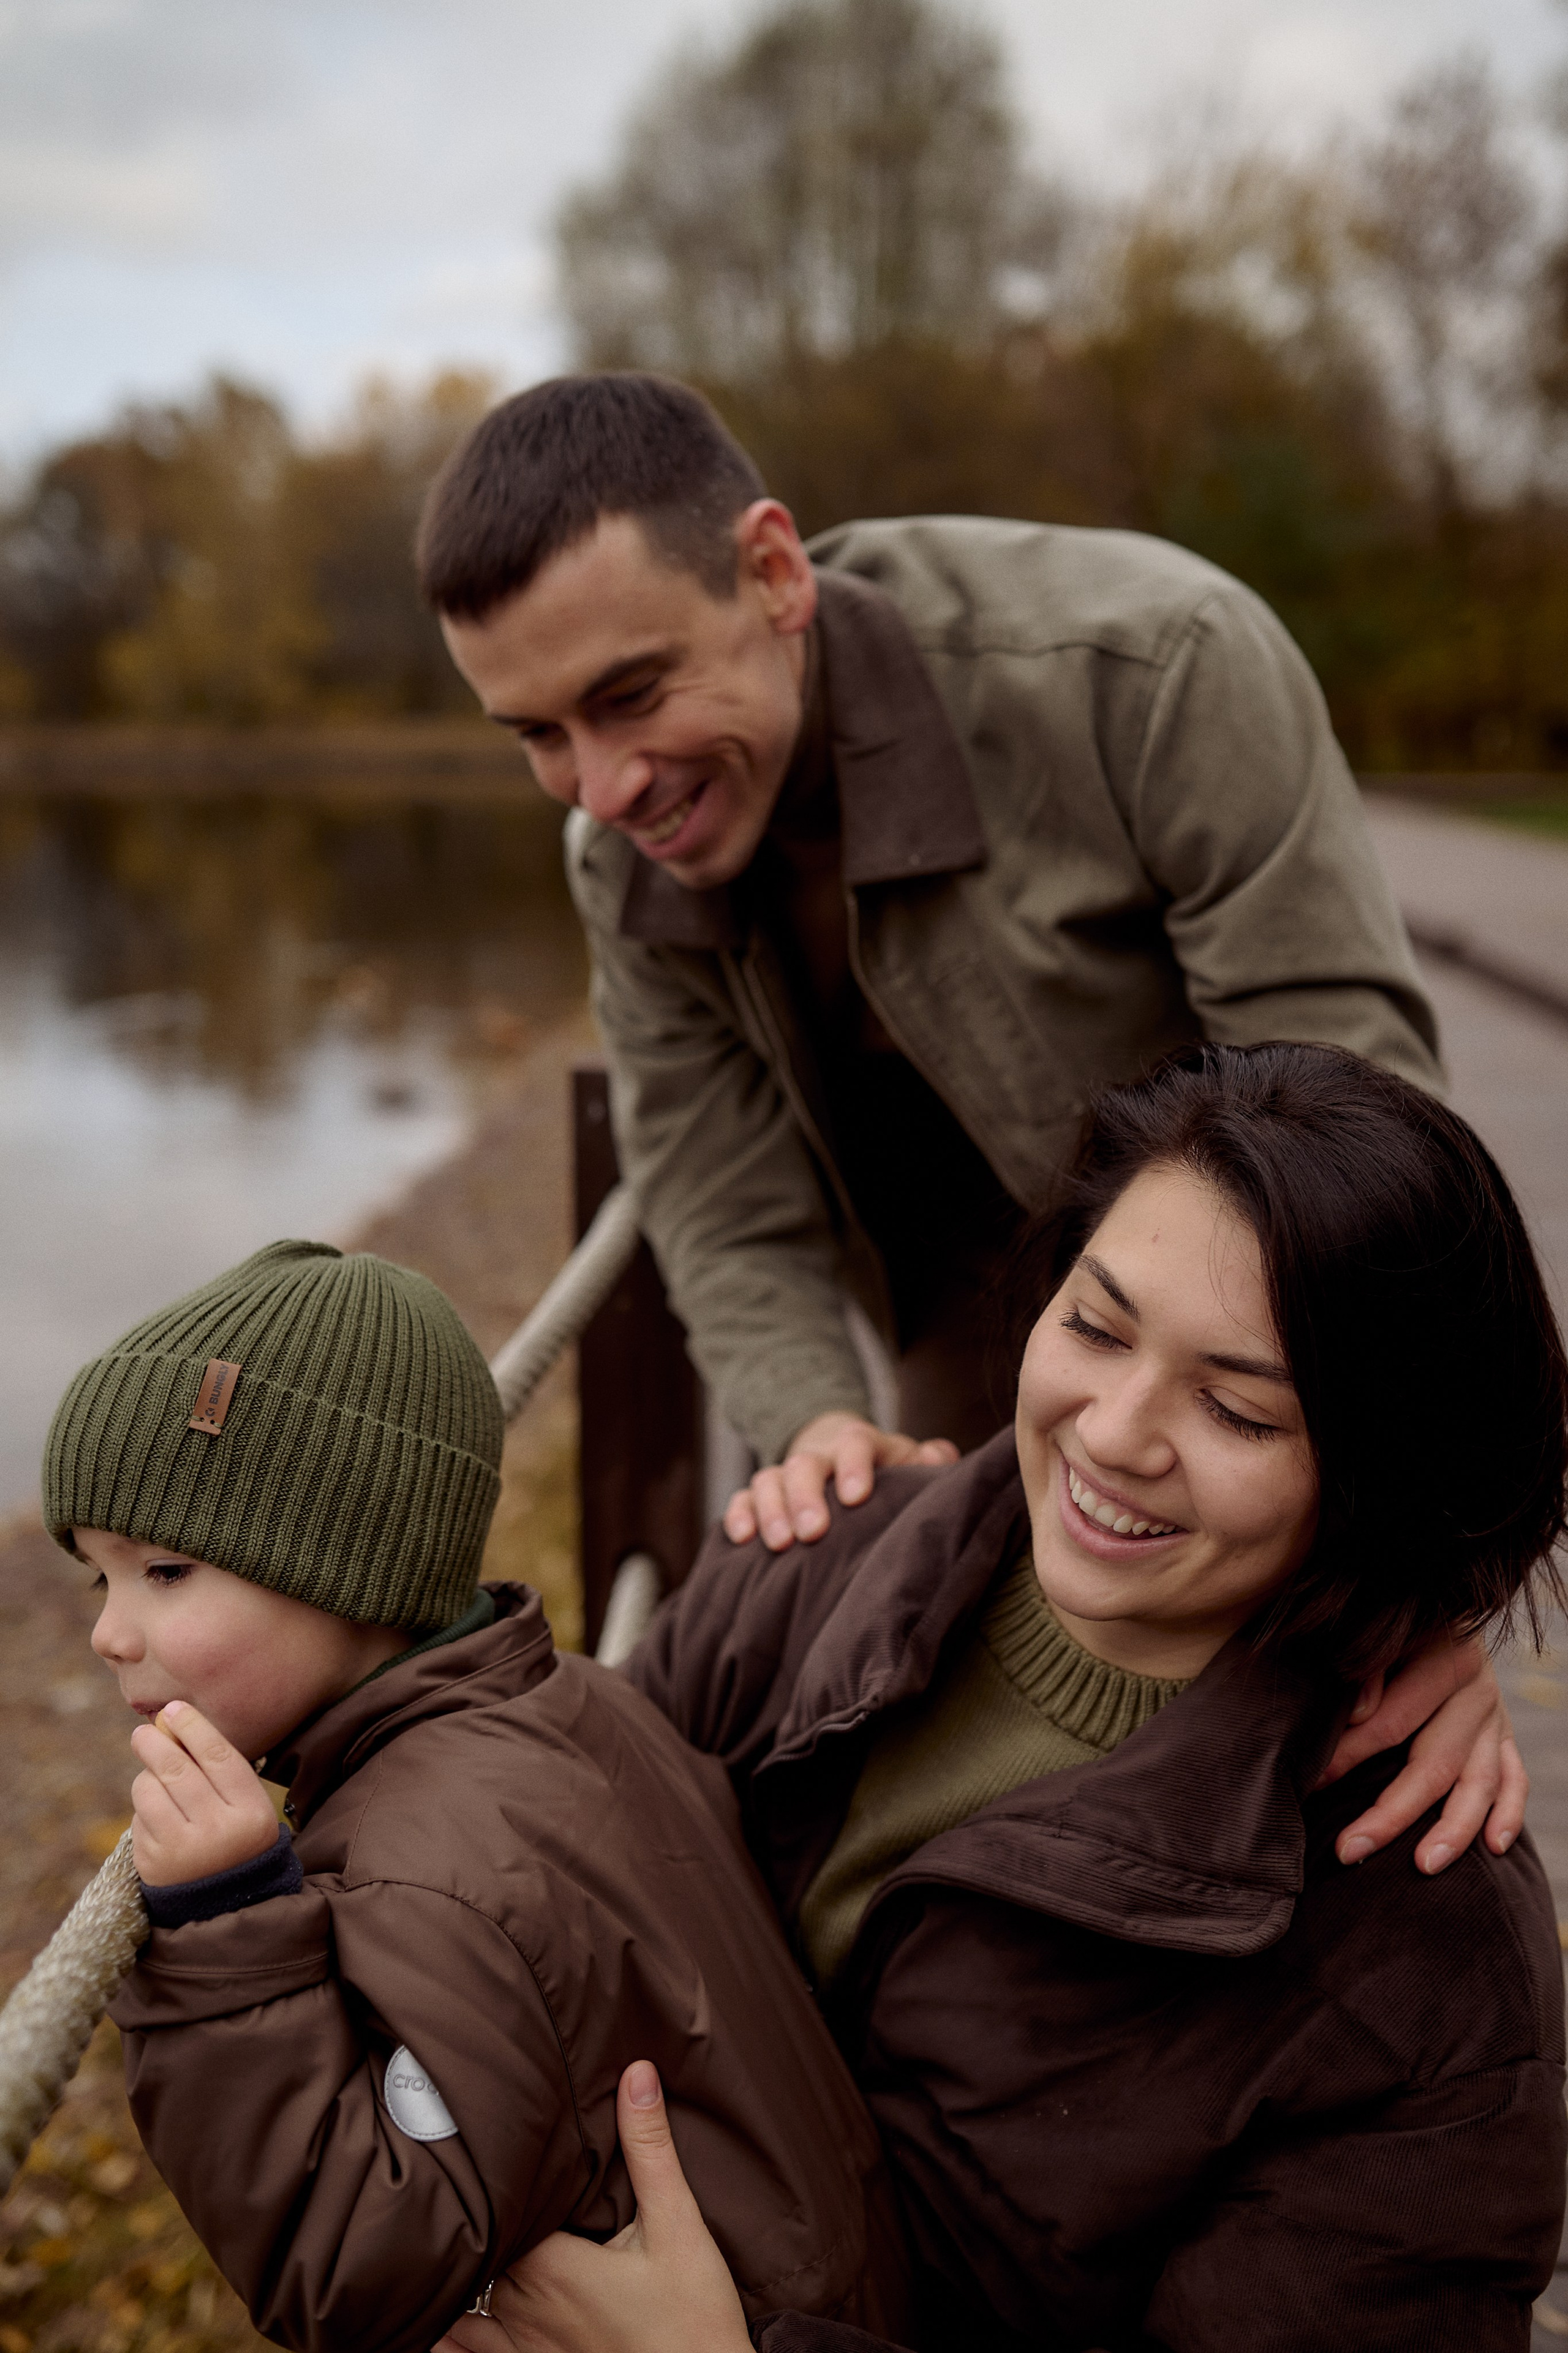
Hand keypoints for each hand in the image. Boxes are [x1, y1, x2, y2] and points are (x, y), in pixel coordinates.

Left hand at [129, 1701, 279, 1885]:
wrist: (225, 1903)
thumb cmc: (236, 1836)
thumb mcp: (244, 1805)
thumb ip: (216, 1767)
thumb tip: (170, 1721)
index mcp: (251, 1813)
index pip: (218, 1756)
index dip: (192, 1727)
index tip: (173, 1708)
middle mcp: (218, 1832)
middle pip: (177, 1770)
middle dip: (154, 1743)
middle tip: (142, 1732)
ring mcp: (183, 1852)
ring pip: (148, 1791)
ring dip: (146, 1777)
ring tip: (156, 1781)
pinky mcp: (153, 1865)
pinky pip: (138, 1819)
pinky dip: (145, 1811)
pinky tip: (160, 1820)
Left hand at [438, 2061, 749, 2352]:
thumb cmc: (694, 2315)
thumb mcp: (678, 2224)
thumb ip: (650, 2149)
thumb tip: (636, 2072)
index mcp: (550, 2265)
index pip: (496, 2209)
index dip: (490, 2178)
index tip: (485, 2143)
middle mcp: (524, 2308)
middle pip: (477, 2250)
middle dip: (476, 2217)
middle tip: (467, 2178)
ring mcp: (524, 2348)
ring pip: (460, 2306)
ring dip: (456, 2274)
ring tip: (447, 2240)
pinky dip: (452, 2335)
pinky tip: (442, 2319)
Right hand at [722, 1410, 958, 1550]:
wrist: (841, 1452)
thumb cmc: (884, 1470)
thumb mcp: (908, 1460)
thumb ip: (928, 1460)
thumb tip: (940, 1455)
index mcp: (858, 1443)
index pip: (855, 1442)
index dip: (853, 1466)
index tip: (855, 1497)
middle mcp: (818, 1455)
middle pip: (804, 1464)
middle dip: (805, 1497)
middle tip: (813, 1532)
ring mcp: (786, 1473)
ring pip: (768, 1479)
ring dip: (771, 1510)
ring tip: (779, 1544)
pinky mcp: (763, 1494)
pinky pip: (743, 1497)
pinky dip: (739, 1514)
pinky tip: (740, 1538)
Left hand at [1316, 1633, 1525, 1873]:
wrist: (1440, 1614)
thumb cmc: (1391, 1631)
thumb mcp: (1379, 1636)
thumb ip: (1367, 1668)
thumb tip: (1359, 1714)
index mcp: (1442, 1657)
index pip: (1394, 1720)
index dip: (1351, 1754)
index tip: (1314, 1784)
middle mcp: (1476, 1690)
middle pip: (1434, 1763)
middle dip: (1390, 1812)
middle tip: (1349, 1848)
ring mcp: (1495, 1718)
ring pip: (1479, 1783)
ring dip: (1452, 1829)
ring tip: (1423, 1866)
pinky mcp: (1506, 1738)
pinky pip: (1515, 1781)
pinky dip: (1508, 1814)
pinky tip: (1494, 1848)